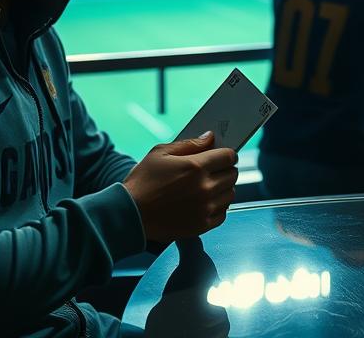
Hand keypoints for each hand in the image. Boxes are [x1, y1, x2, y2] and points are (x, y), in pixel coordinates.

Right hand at [123, 132, 237, 241]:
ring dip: (223, 188)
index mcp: (196, 167)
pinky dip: (218, 207)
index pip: (229, 156)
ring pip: (230, 194)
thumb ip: (189, 144)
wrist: (130, 214)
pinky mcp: (202, 225)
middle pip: (233, 175)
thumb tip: (209, 137)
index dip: (226, 153)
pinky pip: (223, 213)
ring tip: (207, 186)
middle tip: (213, 170)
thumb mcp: (160, 153)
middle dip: (225, 169)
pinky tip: (205, 202)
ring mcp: (205, 208)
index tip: (221, 155)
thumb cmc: (142, 182)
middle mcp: (205, 188)